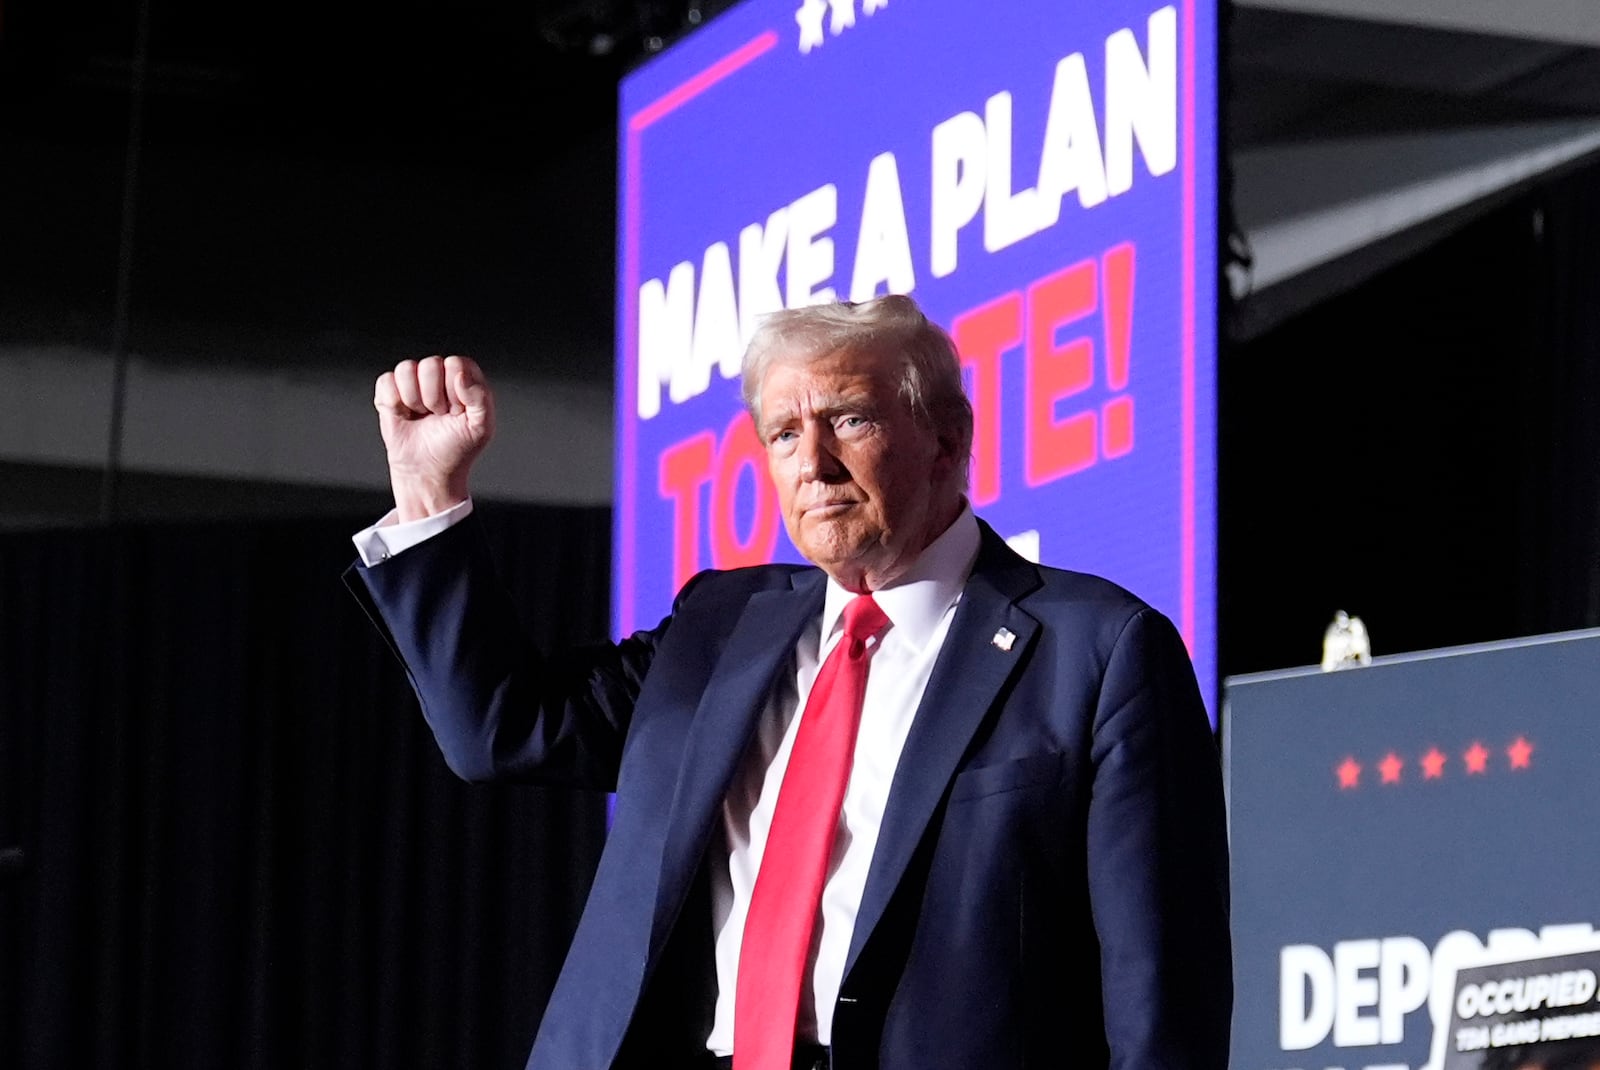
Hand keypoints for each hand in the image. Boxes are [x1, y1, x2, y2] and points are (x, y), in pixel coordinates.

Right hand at [375, 355, 495, 520]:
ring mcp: (413, 382)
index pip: (456, 363)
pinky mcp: (389, 392)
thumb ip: (480, 398)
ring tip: (422, 414)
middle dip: (434, 397)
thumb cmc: (456, 448)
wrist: (428, 470)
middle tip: (438, 415)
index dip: (455, 389)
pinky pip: (386, 381)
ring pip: (406, 369)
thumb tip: (461, 376)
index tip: (457, 411)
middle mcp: (438, 375)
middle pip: (430, 364)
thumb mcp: (481, 427)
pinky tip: (404, 415)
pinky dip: (394, 402)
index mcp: (463, 377)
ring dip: (414, 399)